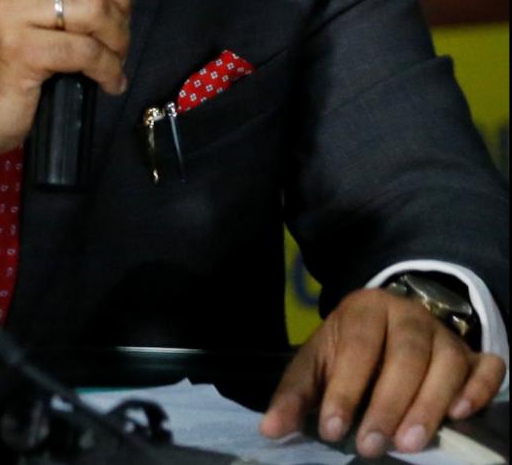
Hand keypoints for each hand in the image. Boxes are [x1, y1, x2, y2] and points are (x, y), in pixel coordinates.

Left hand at [261, 288, 506, 455]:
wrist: (389, 322)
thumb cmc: (349, 348)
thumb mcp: (319, 362)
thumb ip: (296, 394)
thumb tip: (269, 429)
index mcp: (365, 308)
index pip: (358, 347)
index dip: (345, 389)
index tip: (332, 429)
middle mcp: (409, 314)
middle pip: (405, 356)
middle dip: (387, 404)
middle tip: (371, 446)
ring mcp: (445, 334)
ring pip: (446, 364)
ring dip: (428, 405)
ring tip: (409, 444)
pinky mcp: (473, 354)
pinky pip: (486, 368)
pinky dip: (478, 390)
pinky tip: (461, 415)